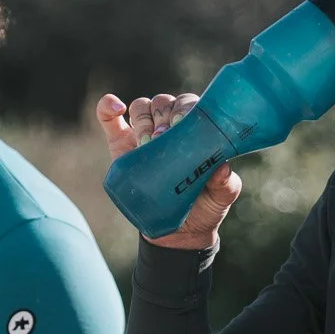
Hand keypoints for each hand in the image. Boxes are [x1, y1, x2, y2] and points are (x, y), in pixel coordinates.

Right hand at [95, 90, 242, 250]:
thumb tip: (221, 168)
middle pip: (163, 103)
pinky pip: (108, 117)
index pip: (188, 104)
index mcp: (195, 129)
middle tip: (162, 138)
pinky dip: (108, 106)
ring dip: (142, 118)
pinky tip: (117, 108)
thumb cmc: (204, 205)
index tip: (180, 124)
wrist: (177, 231)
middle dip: (162, 115)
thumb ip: (226, 184)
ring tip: (145, 142)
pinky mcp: (120, 144)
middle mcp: (169, 125)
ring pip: (140, 107)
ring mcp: (143, 133)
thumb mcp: (222, 196)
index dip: (183, 108)